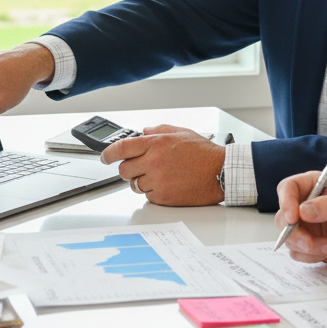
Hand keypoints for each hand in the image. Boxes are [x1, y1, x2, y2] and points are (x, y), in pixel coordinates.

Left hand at [100, 125, 224, 206]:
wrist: (221, 172)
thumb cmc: (204, 153)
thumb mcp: (181, 132)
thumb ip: (158, 130)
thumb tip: (143, 132)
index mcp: (156, 143)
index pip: (121, 148)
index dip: (108, 154)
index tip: (105, 157)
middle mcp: (154, 162)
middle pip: (124, 170)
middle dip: (130, 169)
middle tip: (141, 168)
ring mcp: (158, 181)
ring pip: (136, 185)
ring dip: (143, 181)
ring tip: (161, 176)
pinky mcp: (164, 197)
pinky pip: (148, 197)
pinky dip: (155, 192)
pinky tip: (169, 185)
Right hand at [273, 173, 326, 263]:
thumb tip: (303, 211)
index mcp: (313, 186)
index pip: (288, 188)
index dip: (286, 202)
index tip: (293, 218)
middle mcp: (304, 205)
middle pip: (282, 217)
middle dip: (294, 233)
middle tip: (310, 243)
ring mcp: (305, 226)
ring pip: (288, 238)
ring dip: (306, 247)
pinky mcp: (309, 244)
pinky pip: (298, 253)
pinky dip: (311, 256)